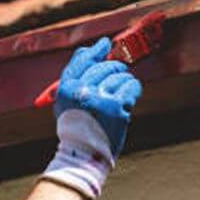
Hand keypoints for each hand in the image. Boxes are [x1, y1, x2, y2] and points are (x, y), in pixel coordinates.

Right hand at [54, 37, 142, 158]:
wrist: (84, 154)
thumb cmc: (78, 126)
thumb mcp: (66, 100)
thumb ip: (76, 75)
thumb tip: (97, 46)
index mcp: (66, 89)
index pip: (82, 61)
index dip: (96, 51)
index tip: (106, 44)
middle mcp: (81, 92)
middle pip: (105, 66)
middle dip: (115, 70)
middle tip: (118, 78)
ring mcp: (99, 99)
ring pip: (121, 76)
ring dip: (124, 83)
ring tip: (119, 97)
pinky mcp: (117, 107)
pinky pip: (132, 86)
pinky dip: (133, 90)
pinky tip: (128, 100)